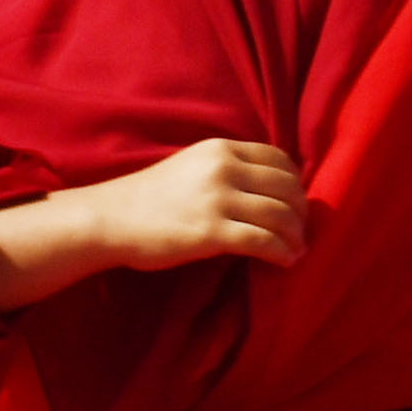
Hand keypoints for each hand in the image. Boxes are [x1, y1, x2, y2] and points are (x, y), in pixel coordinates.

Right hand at [86, 137, 309, 271]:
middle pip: (287, 187)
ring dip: (296, 236)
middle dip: (301, 212)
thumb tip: (267, 189)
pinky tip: (284, 262)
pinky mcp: (211, 232)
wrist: (110, 219)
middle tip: (300, 232)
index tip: (295, 205)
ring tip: (296, 250)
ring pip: (281, 215)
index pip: (280, 160)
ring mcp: (218, 199)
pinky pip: (263, 242)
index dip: (296, 184)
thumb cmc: (149, 198)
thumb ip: (226, 169)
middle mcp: (224, 167)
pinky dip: (282, 253)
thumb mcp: (192, 167)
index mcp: (221, 149)